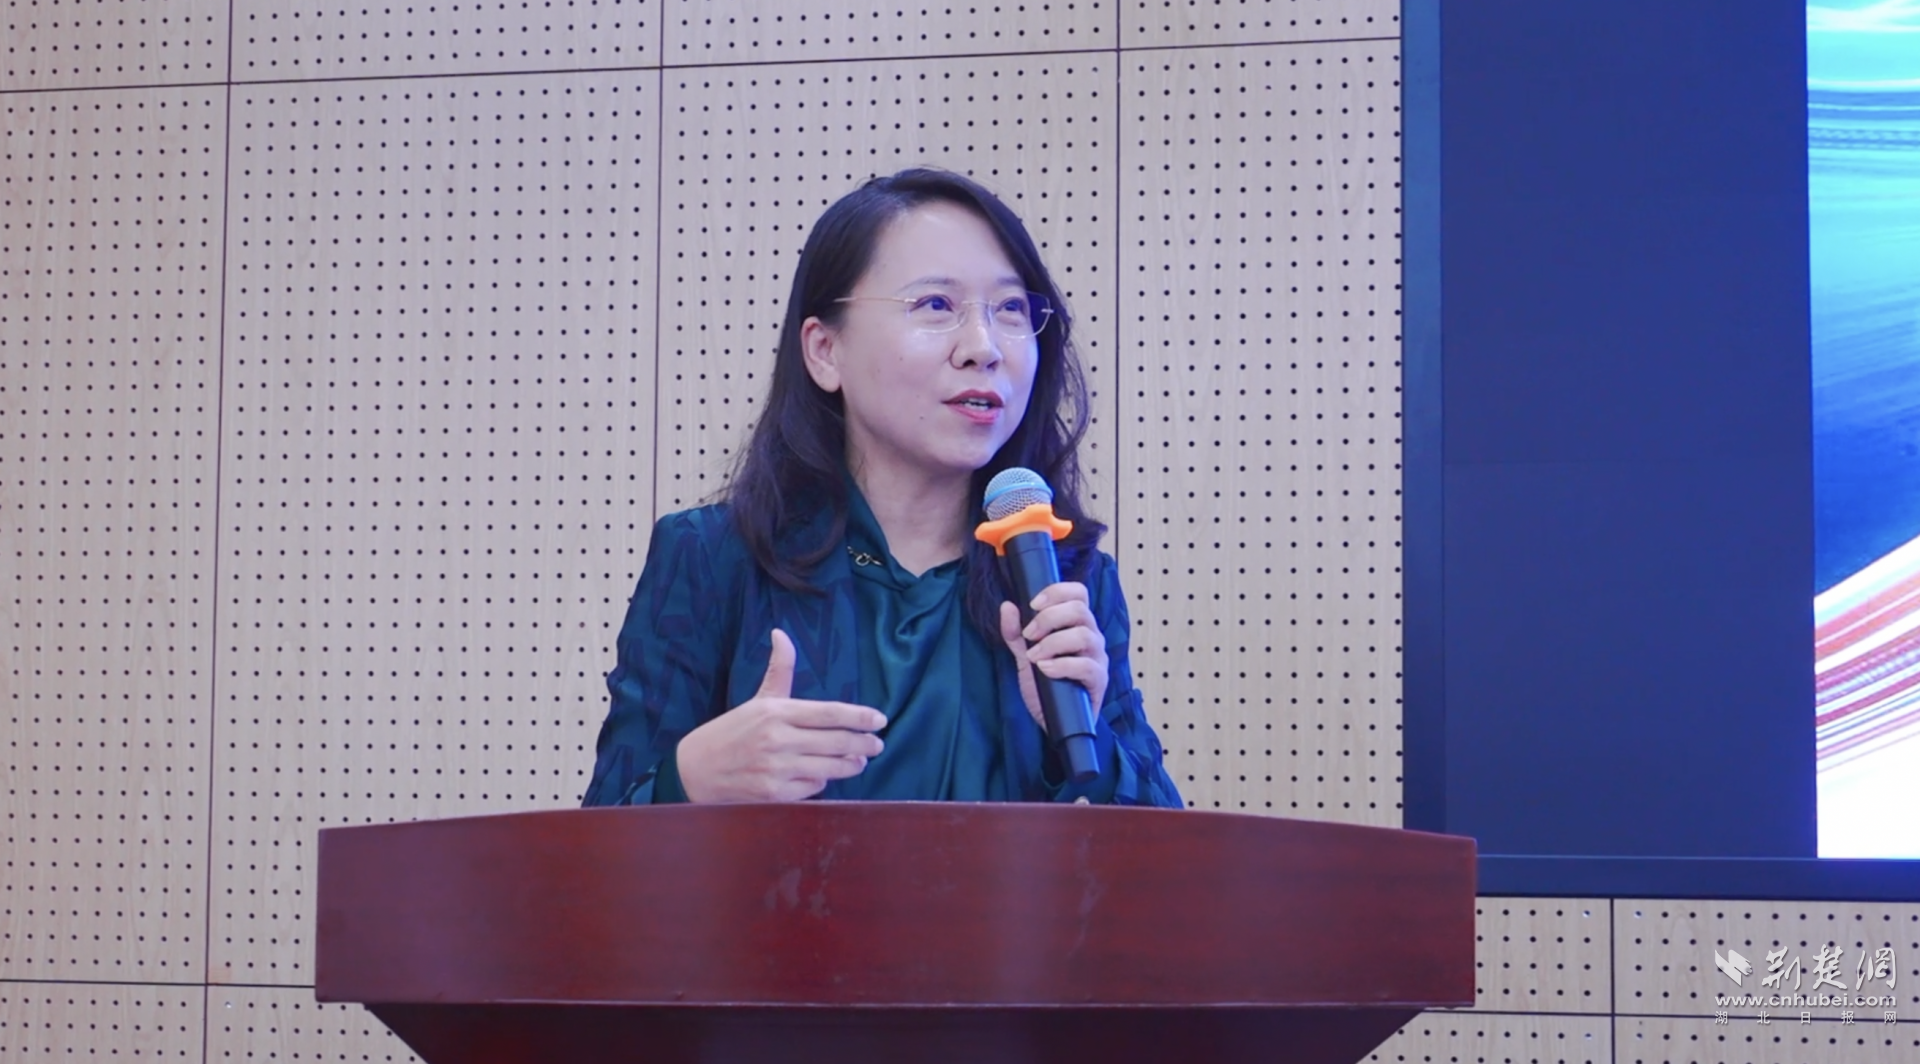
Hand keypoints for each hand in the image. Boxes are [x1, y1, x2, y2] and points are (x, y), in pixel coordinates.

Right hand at [674, 629, 885, 801]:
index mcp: (776, 712)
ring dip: (850, 765)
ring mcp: (777, 768)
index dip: (859, 717)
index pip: (829, 713)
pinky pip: (812, 788)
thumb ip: (779, 669)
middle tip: (877, 744)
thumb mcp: (757, 699)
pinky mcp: (774, 794)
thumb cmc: (730, 732)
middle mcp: (778, 739)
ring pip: (829, 768)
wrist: (694, 771)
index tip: (880, 720)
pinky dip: (821, 782)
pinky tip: (824, 776)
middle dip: (864, 744)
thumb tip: (781, 633)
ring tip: (859, 761)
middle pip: (836, 742)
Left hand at [998, 581, 1107, 732]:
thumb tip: (1007, 606)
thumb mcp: (1025, 656)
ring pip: (1084, 635)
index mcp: (1077, 625)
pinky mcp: (1099, 681)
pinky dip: (1062, 665)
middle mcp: (1091, 637)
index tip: (1033, 604)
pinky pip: (1087, 666)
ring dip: (1053, 643)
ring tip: (1034, 657)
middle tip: (1029, 635)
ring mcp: (1097, 658)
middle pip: (1080, 610)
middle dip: (1049, 618)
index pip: (1078, 593)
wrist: (1053, 721)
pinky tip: (1046, 670)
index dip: (1057, 592)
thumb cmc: (1046, 686)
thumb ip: (1015, 633)